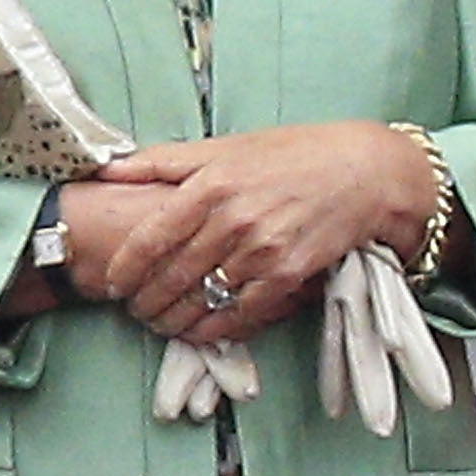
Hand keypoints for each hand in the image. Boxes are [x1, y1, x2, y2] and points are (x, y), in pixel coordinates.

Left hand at [97, 123, 438, 343]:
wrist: (366, 170)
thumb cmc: (297, 154)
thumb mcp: (230, 146)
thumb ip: (166, 160)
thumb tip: (109, 168)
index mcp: (213, 184)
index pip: (150, 238)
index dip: (126, 269)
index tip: (114, 283)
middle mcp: (234, 218)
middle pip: (171, 276)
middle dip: (145, 302)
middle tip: (136, 311)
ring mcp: (262, 249)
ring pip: (202, 300)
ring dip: (175, 320)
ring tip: (163, 324)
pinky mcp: (289, 273)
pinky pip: (241, 312)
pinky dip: (217, 327)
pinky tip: (203, 330)